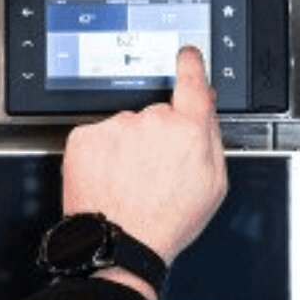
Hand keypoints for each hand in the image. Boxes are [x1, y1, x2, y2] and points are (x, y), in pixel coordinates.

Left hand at [62, 46, 227, 267]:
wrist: (120, 245)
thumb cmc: (167, 222)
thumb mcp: (213, 186)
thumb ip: (212, 139)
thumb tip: (206, 110)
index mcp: (188, 130)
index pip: (192, 81)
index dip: (190, 64)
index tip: (187, 54)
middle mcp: (151, 121)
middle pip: (155, 113)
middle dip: (155, 134)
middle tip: (153, 172)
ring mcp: (115, 127)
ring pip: (123, 127)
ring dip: (125, 147)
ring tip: (129, 183)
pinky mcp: (85, 138)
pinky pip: (97, 137)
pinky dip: (101, 155)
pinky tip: (110, 180)